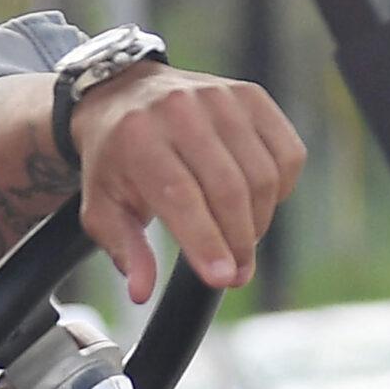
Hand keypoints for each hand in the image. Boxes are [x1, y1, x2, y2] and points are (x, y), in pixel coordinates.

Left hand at [70, 62, 306, 302]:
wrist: (126, 96)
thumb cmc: (115, 160)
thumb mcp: (102, 207)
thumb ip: (125, 250)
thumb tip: (141, 293)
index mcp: (137, 138)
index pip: (181, 196)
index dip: (206, 241)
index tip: (223, 278)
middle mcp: (180, 110)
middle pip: (228, 188)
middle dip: (238, 241)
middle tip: (237, 274)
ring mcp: (221, 97)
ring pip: (262, 174)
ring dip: (260, 220)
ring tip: (242, 241)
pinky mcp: (252, 95)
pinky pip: (287, 152)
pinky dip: (281, 188)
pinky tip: (259, 203)